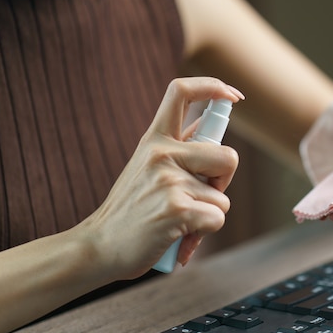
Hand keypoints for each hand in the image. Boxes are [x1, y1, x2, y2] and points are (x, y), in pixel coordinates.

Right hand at [81, 77, 243, 279]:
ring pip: (222, 198)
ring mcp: (169, 181)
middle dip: (224, 182)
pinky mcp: (177, 210)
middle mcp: (161, 154)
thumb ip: (179, 146)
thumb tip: (208, 121)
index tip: (233, 95)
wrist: (99, 247)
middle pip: (229, 157)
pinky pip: (217, 219)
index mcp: (154, 140)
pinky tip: (179, 236)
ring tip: (178, 221)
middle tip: (201, 196)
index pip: (181, 91)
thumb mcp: (146, 166)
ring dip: (208, 214)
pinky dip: (203, 233)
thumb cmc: (131, 209)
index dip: (213, 85)